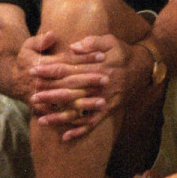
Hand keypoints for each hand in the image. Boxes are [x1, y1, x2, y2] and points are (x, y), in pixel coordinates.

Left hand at [29, 34, 147, 140]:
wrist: (143, 68)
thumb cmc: (123, 52)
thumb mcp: (109, 40)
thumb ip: (91, 43)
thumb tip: (72, 48)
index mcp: (96, 67)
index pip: (68, 69)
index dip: (49, 71)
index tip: (33, 71)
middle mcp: (98, 86)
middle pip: (70, 92)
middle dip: (50, 95)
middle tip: (32, 98)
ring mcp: (103, 100)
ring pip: (79, 111)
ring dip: (60, 117)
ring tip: (41, 120)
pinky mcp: (108, 109)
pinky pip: (93, 123)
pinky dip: (80, 131)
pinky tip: (65, 137)